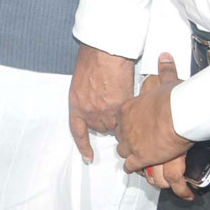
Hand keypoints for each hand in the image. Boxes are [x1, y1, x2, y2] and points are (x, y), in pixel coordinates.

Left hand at [68, 43, 136, 160]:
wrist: (104, 53)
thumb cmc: (92, 61)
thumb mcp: (81, 82)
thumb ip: (87, 98)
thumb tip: (95, 104)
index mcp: (76, 105)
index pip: (78, 132)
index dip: (83, 146)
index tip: (88, 157)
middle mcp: (89, 112)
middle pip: (101, 127)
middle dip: (106, 119)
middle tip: (110, 104)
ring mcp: (105, 111)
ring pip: (116, 124)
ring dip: (119, 117)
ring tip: (121, 100)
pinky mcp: (121, 108)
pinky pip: (127, 117)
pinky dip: (131, 113)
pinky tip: (132, 103)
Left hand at [117, 53, 193, 194]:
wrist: (178, 114)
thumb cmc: (173, 98)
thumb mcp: (166, 80)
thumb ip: (164, 69)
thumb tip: (165, 57)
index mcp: (127, 109)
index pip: (121, 119)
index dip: (128, 124)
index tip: (134, 126)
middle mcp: (125, 126)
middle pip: (120, 136)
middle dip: (127, 140)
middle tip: (137, 142)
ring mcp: (131, 142)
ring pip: (123, 151)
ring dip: (130, 154)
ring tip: (137, 156)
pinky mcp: (141, 156)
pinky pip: (131, 165)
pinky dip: (134, 167)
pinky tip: (138, 168)